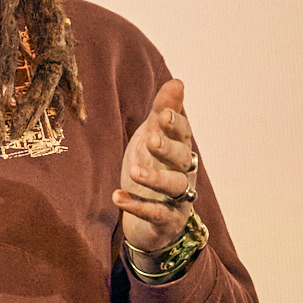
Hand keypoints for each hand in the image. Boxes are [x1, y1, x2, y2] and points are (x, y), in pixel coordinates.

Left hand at [113, 79, 197, 253]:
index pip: (183, 134)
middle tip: (150, 140)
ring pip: (174, 187)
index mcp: (180, 150)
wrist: (152, 220)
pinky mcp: (167, 221)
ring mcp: (178, 198)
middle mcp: (184, 173)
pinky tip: (118, 197)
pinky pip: (156, 214)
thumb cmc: (154, 168)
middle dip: (167, 148)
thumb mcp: (152, 137)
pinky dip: (138, 206)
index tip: (164, 114)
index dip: (175, 124)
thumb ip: (162, 111)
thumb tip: (177, 81)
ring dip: (154, 179)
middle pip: (182, 159)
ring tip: (133, 171)